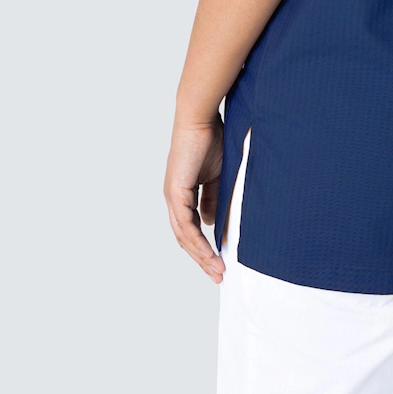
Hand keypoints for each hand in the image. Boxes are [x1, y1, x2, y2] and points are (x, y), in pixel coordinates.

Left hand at [164, 117, 225, 282]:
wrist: (200, 119)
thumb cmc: (211, 140)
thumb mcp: (217, 176)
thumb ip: (213, 198)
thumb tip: (210, 222)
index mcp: (182, 194)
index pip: (190, 229)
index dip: (203, 247)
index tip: (219, 262)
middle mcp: (174, 198)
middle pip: (184, 239)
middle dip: (202, 259)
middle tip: (219, 275)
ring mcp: (173, 196)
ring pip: (184, 236)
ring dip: (201, 255)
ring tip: (218, 269)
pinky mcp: (176, 192)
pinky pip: (186, 224)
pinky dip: (198, 241)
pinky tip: (210, 252)